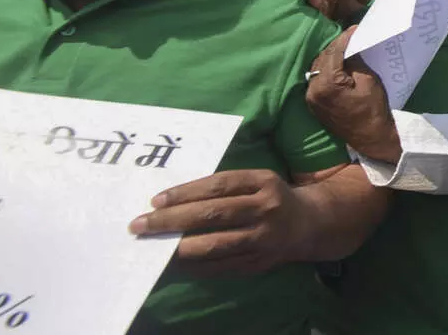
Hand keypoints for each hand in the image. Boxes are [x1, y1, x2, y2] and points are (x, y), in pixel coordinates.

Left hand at [128, 168, 311, 274]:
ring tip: (154, 246)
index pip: (219, 185)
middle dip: (172, 220)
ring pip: (216, 244)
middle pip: (213, 214)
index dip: (186, 192)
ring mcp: (264, 239)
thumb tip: (174, 201)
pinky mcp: (259, 263)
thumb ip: (225, 187)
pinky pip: (221, 266)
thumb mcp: (257, 181)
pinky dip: (194, 266)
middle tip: (141, 224)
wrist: (307, 224)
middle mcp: (266, 209)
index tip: (156, 201)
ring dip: (180, 247)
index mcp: (264, 182)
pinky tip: (174, 262)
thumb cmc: (270, 197)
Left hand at [305, 27, 400, 163]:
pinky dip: (326, 70)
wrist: (370, 137)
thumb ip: (354, 61)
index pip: (333, 52)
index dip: (344, 38)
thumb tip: (349, 46)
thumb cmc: (373, 109)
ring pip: (317, 68)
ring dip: (329, 57)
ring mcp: (311, 98)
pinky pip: (317, 79)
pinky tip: (337, 65)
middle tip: (350, 36)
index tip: (354, 28)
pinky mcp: (313, 103)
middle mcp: (313, 90)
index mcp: (327, 84)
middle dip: (336, 46)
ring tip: (345, 48)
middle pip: (322, 58)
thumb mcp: (368, 80)